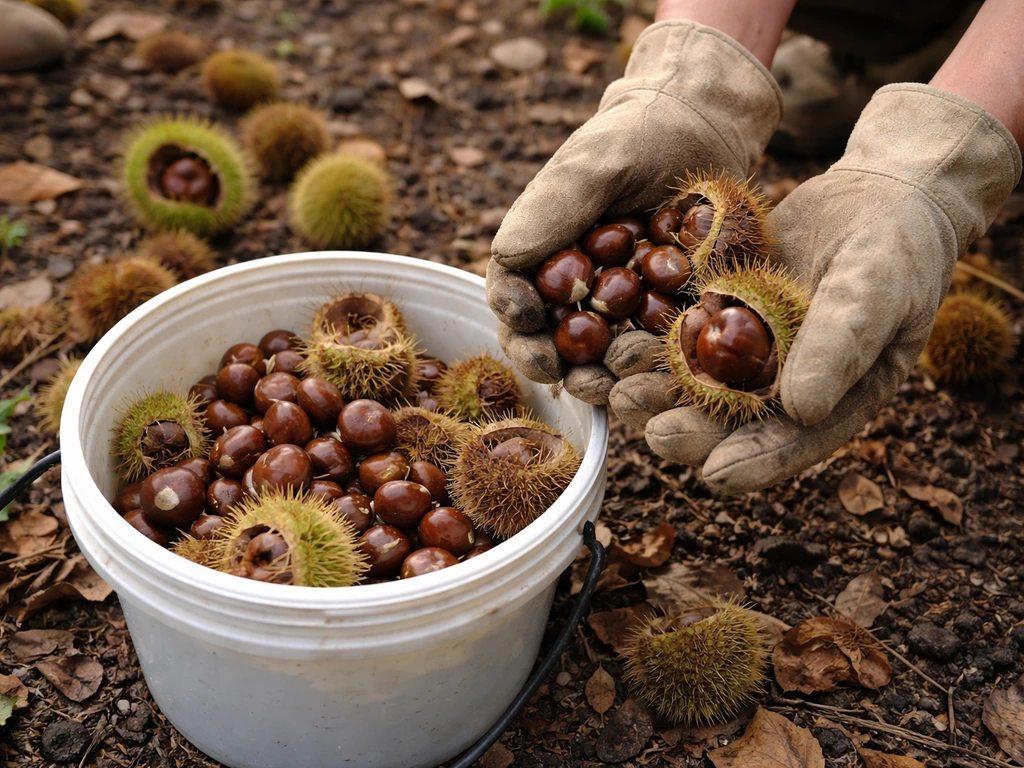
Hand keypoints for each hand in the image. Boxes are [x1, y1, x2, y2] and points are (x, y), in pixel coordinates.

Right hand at [487, 19, 781, 403]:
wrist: (707, 130)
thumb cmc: (638, 136)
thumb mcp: (593, 163)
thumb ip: (552, 207)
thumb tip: (505, 256)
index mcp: (543, 252)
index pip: (512, 292)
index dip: (512, 313)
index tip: (522, 319)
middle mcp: (575, 286)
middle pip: (547, 336)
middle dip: (546, 359)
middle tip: (555, 370)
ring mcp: (620, 307)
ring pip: (597, 354)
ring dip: (595, 375)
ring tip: (605, 380)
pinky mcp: (664, 317)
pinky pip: (651, 350)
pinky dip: (649, 366)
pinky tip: (653, 371)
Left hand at [611, 84, 1021, 491]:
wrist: (874, 199)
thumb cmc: (895, 253)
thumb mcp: (876, 292)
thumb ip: (842, 344)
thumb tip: (803, 408)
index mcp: (827, 402)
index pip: (789, 444)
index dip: (753, 461)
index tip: (715, 474)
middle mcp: (775, 387)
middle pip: (726, 420)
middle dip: (688, 430)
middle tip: (654, 433)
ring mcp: (739, 350)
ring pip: (688, 381)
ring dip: (652, 390)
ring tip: (615, 392)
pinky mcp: (711, 312)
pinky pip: (672, 331)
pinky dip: (641, 340)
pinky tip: (609, 343)